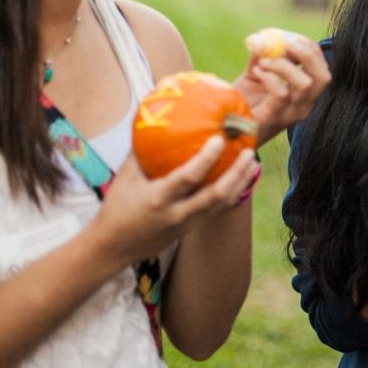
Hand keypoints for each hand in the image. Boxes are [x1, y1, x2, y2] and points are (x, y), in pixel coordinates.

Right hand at [89, 135, 259, 265]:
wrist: (114, 247)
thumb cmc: (117, 208)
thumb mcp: (125, 177)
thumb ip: (140, 151)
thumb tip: (150, 120)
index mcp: (158, 199)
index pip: (187, 178)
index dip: (205, 159)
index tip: (220, 139)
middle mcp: (177, 213)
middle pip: (217, 195)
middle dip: (237, 174)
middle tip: (250, 152)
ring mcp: (188, 223)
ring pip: (223, 204)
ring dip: (241, 182)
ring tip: (254, 162)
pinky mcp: (193, 228)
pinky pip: (218, 209)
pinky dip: (233, 192)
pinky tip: (241, 177)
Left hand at [233, 34, 330, 144]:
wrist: (225, 127)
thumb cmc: (243, 100)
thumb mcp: (255, 72)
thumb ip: (262, 54)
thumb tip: (265, 36)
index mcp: (306, 91)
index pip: (320, 65)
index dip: (307, 46)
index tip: (286, 36)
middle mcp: (305, 104)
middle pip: (323, 76)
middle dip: (306, 54)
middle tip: (284, 43)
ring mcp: (292, 114)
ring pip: (305, 84)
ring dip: (284, 65)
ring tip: (263, 61)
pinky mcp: (275, 118)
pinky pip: (282, 94)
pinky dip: (270, 77)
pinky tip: (257, 72)